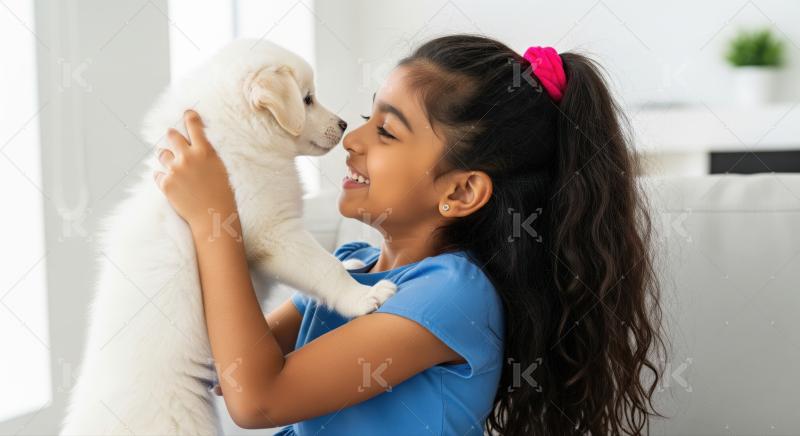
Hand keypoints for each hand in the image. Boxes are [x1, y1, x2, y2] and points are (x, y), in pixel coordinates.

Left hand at [154, 110, 237, 231]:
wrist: (212, 216)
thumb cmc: (222, 194)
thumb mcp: (220, 168)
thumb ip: (207, 154)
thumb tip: (197, 144)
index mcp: (204, 151)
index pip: (194, 126)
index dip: (189, 116)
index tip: (187, 113)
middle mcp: (187, 157)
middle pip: (172, 135)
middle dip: (173, 135)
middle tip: (173, 137)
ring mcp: (174, 170)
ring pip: (162, 154)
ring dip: (167, 157)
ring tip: (174, 165)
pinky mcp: (165, 184)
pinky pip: (157, 174)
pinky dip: (163, 176)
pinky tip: (171, 182)